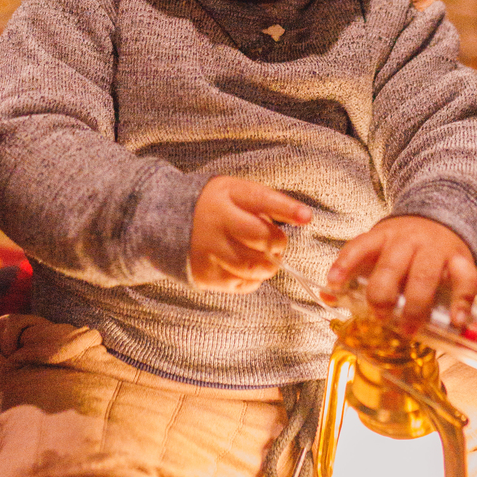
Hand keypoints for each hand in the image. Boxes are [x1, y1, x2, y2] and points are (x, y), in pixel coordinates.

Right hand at [190, 176, 311, 291]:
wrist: (170, 224)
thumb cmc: (217, 206)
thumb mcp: (237, 192)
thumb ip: (268, 202)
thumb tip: (305, 217)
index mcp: (226, 196)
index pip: (261, 200)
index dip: (287, 209)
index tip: (307, 217)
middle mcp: (216, 223)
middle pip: (262, 238)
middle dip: (277, 243)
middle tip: (275, 243)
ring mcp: (209, 252)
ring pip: (255, 267)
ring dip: (269, 265)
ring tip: (264, 257)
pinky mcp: (206, 275)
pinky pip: (243, 284)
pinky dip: (253, 279)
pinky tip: (245, 267)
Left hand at [325, 216, 476, 330]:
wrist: (445, 217)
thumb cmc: (406, 245)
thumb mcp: (380, 249)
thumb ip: (356, 271)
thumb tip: (327, 297)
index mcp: (383, 236)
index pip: (360, 246)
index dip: (345, 265)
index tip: (333, 284)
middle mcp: (408, 240)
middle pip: (390, 267)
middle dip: (382, 296)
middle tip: (379, 318)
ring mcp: (435, 248)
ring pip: (424, 275)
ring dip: (415, 306)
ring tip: (408, 329)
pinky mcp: (461, 258)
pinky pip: (465, 279)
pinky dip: (461, 301)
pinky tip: (456, 320)